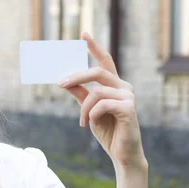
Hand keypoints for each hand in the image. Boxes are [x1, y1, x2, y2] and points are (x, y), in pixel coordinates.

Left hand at [58, 32, 146, 169]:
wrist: (121, 153)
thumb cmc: (108, 130)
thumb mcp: (89, 110)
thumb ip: (80, 94)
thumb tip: (65, 80)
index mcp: (115, 85)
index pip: (105, 61)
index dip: (94, 47)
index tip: (83, 34)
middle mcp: (124, 87)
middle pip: (98, 72)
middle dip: (76, 76)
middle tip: (59, 83)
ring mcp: (129, 96)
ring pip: (96, 91)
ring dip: (84, 108)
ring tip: (82, 122)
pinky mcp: (129, 108)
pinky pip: (102, 104)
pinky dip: (91, 114)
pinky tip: (90, 124)